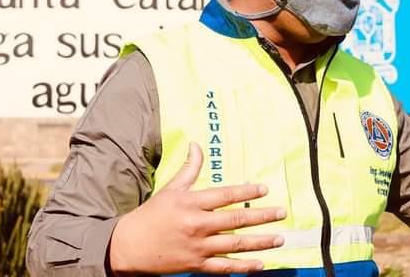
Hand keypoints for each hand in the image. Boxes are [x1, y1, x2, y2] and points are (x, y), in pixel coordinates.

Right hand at [108, 142, 285, 273]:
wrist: (128, 246)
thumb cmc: (151, 215)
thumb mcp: (170, 188)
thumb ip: (188, 169)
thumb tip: (196, 144)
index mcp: (191, 203)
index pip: (225, 195)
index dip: (246, 191)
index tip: (264, 189)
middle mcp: (197, 224)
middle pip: (236, 219)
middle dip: (262, 216)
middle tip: (281, 212)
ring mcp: (198, 247)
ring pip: (236, 244)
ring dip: (260, 241)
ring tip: (279, 238)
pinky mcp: (196, 265)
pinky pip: (225, 267)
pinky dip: (244, 267)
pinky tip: (261, 264)